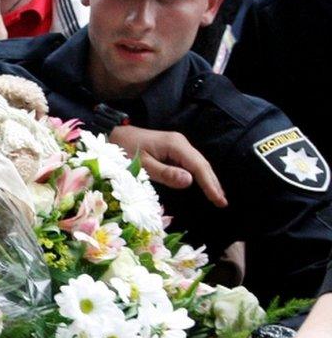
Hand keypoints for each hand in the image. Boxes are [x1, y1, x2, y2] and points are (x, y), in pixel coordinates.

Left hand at [109, 126, 227, 207]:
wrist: (115, 134)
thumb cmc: (125, 149)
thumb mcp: (142, 165)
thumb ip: (165, 173)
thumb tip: (190, 181)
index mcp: (175, 144)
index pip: (198, 166)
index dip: (209, 183)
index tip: (218, 199)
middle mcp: (180, 143)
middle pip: (202, 164)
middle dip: (213, 183)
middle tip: (222, 202)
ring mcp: (177, 145)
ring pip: (198, 164)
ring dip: (208, 180)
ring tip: (218, 197)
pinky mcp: (173, 150)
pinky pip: (190, 163)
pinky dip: (199, 175)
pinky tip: (204, 185)